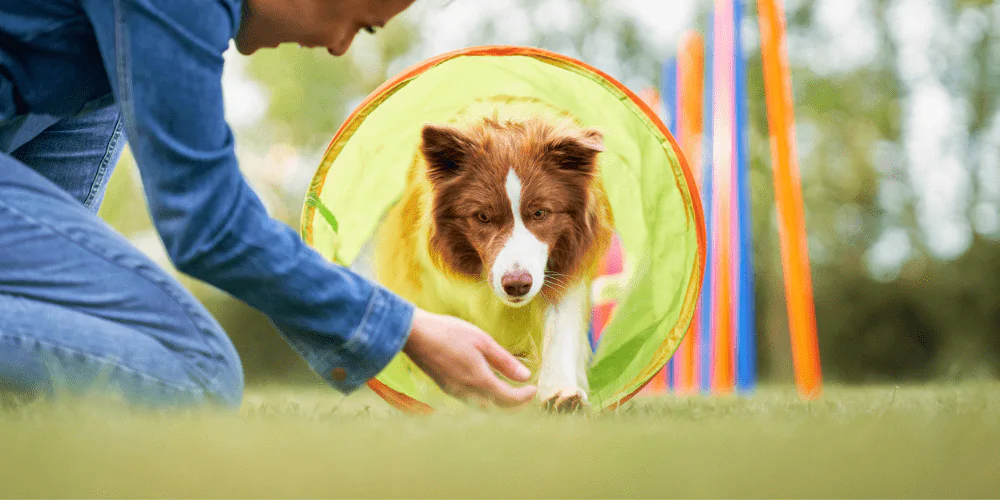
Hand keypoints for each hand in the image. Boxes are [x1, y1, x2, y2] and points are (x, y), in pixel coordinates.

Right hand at [403, 308, 536, 408]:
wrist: (415, 335)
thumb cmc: (450, 333)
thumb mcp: (482, 341)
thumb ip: (504, 361)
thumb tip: (525, 376)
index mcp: (479, 380)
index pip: (508, 398)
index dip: (524, 397)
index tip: (534, 388)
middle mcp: (467, 392)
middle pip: (497, 408)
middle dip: (514, 405)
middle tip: (525, 395)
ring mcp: (455, 392)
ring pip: (483, 407)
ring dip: (499, 404)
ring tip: (510, 391)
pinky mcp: (446, 388)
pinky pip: (471, 401)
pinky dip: (485, 399)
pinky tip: (488, 387)